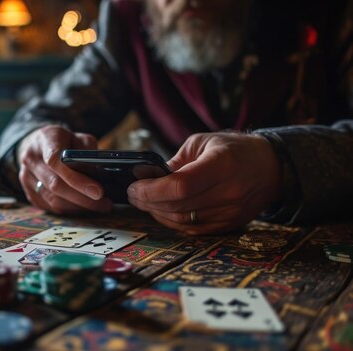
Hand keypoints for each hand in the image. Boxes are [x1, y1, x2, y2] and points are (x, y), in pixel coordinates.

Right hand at [17, 125, 112, 213]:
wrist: (37, 144)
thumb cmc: (63, 141)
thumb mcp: (78, 137)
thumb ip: (87, 152)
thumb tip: (98, 177)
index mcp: (45, 140)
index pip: (56, 161)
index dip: (77, 179)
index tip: (98, 191)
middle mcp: (31, 159)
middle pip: (56, 184)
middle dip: (83, 197)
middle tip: (105, 202)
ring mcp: (26, 177)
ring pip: (53, 199)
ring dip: (78, 206)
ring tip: (99, 206)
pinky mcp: (29, 192)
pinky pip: (50, 206)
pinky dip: (69, 209)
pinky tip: (84, 207)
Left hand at [127, 132, 281, 234]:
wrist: (271, 168)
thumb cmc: (234, 150)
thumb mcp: (203, 143)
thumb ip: (174, 161)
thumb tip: (145, 175)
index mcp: (223, 164)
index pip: (180, 186)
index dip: (152, 189)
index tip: (135, 186)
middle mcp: (229, 192)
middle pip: (178, 206)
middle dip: (148, 201)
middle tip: (133, 193)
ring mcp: (230, 213)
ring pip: (182, 221)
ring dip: (157, 213)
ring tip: (144, 201)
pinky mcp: (229, 225)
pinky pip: (192, 230)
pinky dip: (172, 222)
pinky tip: (161, 211)